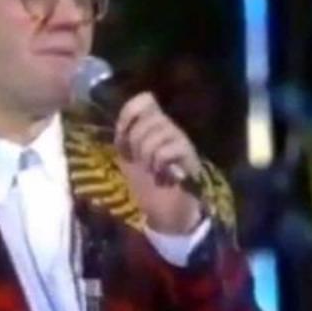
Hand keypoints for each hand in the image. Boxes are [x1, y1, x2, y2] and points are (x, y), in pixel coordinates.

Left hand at [113, 92, 202, 234]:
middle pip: (148, 118)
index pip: (145, 99)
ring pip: (157, 132)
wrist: (165, 210)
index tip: (122, 136)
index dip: (130, 113)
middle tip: (139, 161)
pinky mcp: (189, 155)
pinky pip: (167, 149)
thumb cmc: (146, 183)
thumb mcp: (128, 157)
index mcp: (152, 125)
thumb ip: (125, 135)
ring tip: (152, 169)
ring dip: (147, 155)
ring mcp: (180, 139)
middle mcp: (168, 127)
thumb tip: (123, 122)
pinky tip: (161, 174)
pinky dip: (158, 163)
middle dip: (135, 142)